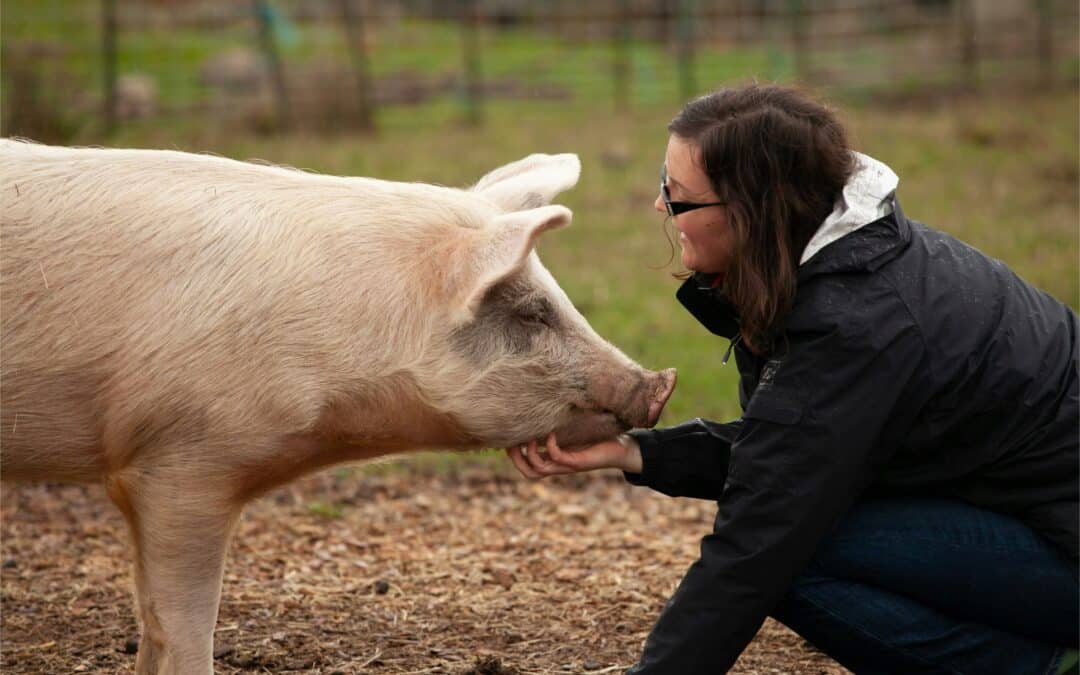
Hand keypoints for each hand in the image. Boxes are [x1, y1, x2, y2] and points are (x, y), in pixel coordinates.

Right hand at [505, 433, 641, 478]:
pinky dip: (550, 447)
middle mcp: (559, 465)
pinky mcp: (578, 462)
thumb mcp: (576, 429)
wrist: (624, 448)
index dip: (513, 454)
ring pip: (539, 470)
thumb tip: (546, 404)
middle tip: (510, 443)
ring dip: (530, 454)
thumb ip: (561, 422)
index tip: (507, 437)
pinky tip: (551, 434)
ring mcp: (568, 465)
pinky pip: (558, 459)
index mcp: (555, 459)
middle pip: (528, 472)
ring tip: (529, 437)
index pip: (526, 464)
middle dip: (516, 459)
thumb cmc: (600, 437)